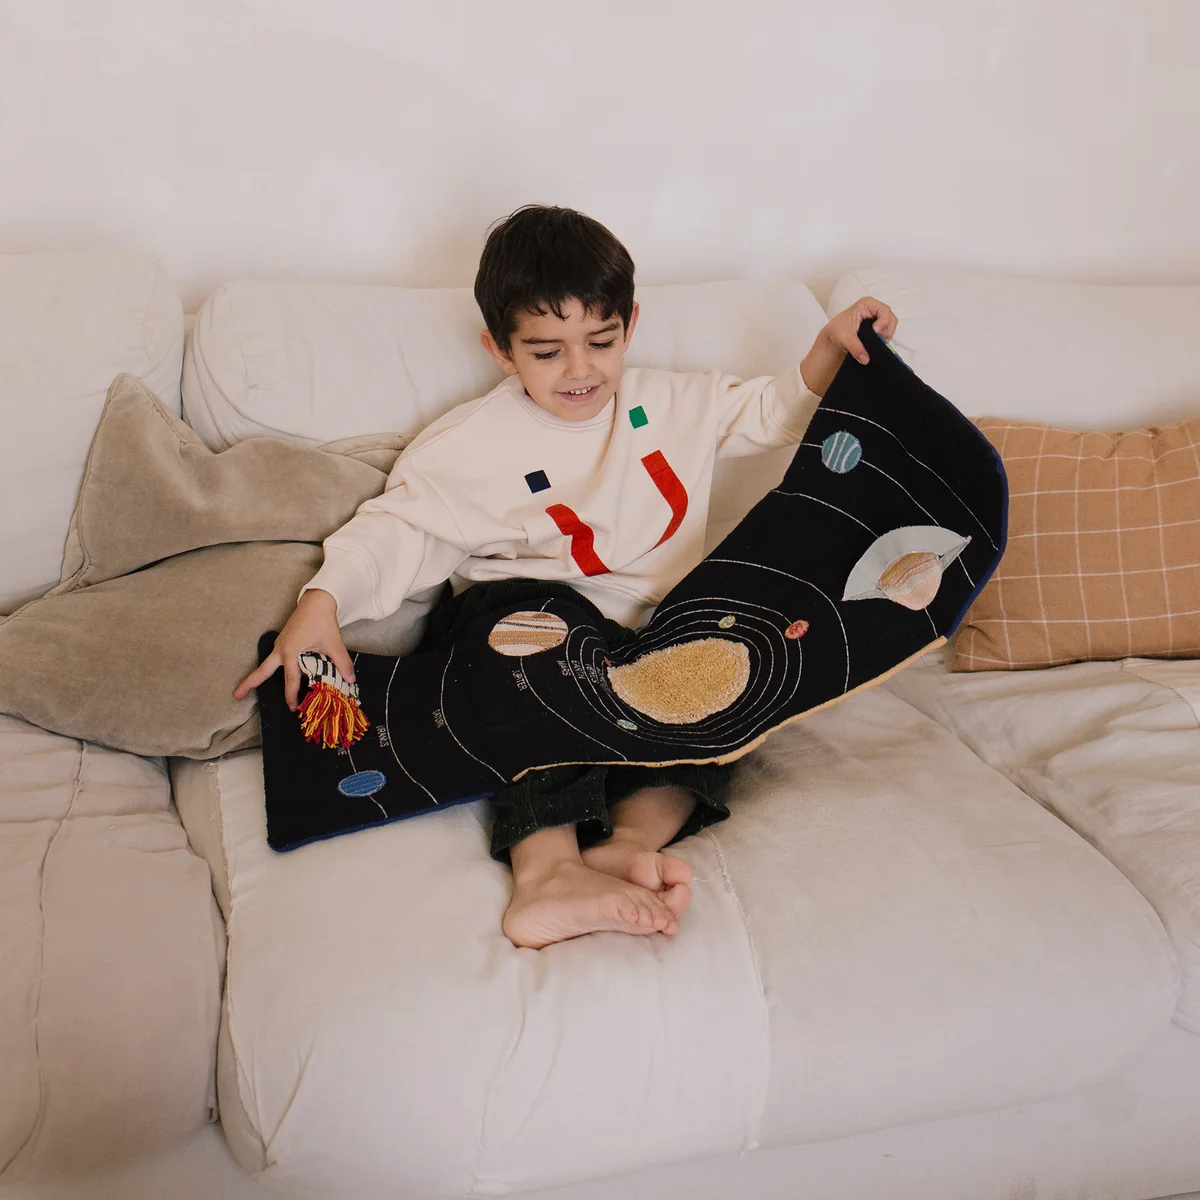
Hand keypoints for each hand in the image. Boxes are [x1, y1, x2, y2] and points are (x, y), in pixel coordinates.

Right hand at [233, 589, 354, 711]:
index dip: (292, 696)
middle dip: (249, 683)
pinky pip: (275, 658)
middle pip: (263, 670)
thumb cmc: (323, 621)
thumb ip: (342, 663)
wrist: (317, 602)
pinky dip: (272, 668)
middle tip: (236, 696)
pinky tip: (276, 674)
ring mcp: (280, 644)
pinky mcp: (283, 641)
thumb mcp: (334, 644)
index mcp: (291, 651)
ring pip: (266, 664)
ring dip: (258, 676)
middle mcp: (281, 649)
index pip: (290, 680)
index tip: (294, 708)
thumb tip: (350, 680)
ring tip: (245, 689)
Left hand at [800, 296, 898, 395]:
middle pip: (891, 319)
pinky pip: (887, 335)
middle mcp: (875, 310)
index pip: (885, 311)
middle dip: (885, 332)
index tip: (875, 332)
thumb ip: (855, 347)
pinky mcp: (878, 329)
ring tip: (871, 343)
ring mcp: (878, 319)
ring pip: (890, 328)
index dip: (883, 322)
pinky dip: (882, 341)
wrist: (833, 338)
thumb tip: (865, 359)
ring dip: (884, 338)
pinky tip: (873, 345)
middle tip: (875, 340)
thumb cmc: (837, 331)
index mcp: (867, 304)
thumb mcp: (844, 338)